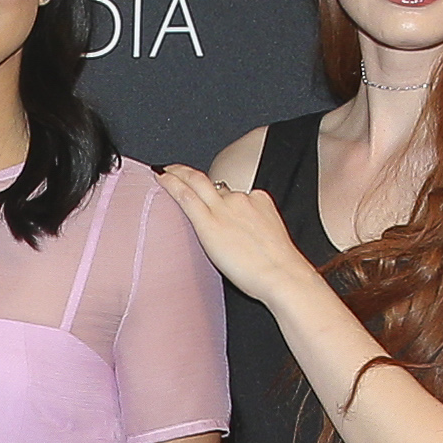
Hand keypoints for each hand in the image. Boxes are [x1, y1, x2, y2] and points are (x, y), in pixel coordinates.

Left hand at [150, 162, 313, 303]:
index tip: (203, 189)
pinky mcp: (208, 221)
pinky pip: (186, 196)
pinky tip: (159, 178)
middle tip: (173, 167)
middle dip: (189, 172)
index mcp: (259, 200)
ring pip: (196, 184)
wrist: (282, 275)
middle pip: (210, 182)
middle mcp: (240, 198)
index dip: (215, 192)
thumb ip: (255, 230)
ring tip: (163, 173)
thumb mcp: (272, 238)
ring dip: (178, 175)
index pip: (232, 193)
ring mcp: (224, 208)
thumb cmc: (280, 268)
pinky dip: (171, 183)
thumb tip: (243, 240)